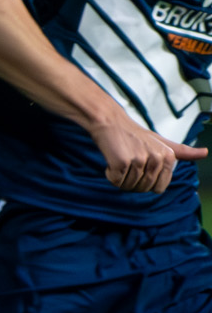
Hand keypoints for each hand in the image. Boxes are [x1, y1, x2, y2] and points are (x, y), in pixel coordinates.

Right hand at [88, 112, 205, 192]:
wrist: (111, 123)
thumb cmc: (136, 135)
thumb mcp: (162, 143)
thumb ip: (183, 152)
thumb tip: (205, 153)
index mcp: (169, 156)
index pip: (159, 188)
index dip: (146, 182)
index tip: (140, 167)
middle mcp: (157, 158)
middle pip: (143, 188)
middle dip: (132, 181)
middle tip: (128, 164)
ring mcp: (140, 160)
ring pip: (128, 186)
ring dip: (120, 178)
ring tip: (120, 161)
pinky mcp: (122, 162)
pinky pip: (116, 181)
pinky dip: (110, 174)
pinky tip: (112, 161)